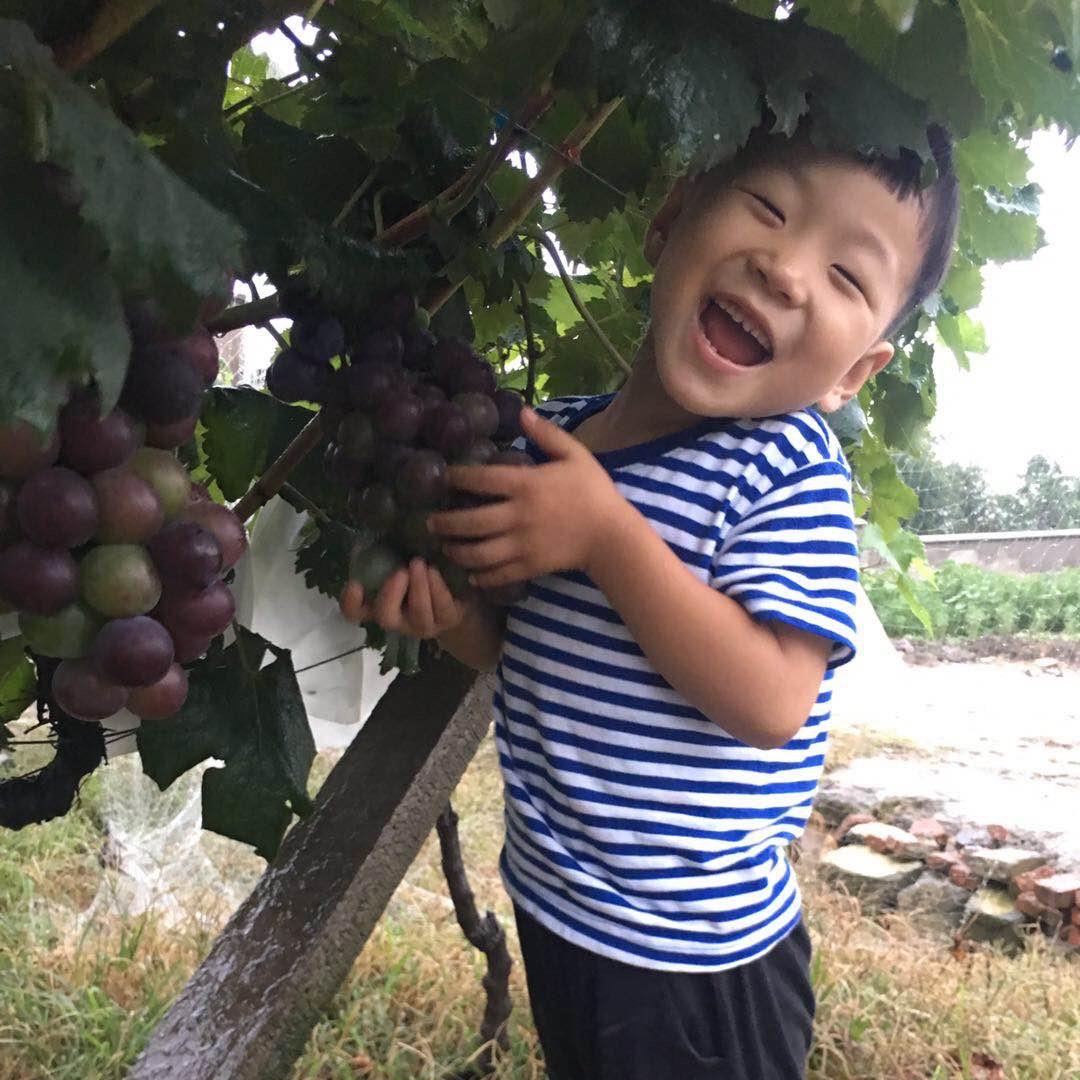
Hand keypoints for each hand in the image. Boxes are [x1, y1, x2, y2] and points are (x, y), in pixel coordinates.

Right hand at [339, 558, 469, 638]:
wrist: (457, 584)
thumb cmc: (418, 566)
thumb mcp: (397, 556)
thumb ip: (381, 550)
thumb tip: (368, 534)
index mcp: (378, 603)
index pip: (355, 612)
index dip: (351, 603)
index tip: (355, 585)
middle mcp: (399, 619)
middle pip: (385, 617)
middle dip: (391, 595)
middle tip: (400, 572)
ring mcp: (423, 623)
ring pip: (418, 615)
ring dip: (418, 588)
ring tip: (419, 564)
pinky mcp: (447, 620)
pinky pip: (442, 609)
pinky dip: (437, 589)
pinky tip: (435, 571)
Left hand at [428, 406, 621, 587]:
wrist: (612, 535)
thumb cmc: (594, 491)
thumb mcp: (575, 455)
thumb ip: (547, 434)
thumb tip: (522, 411)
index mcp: (527, 484)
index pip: (481, 480)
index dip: (458, 477)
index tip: (444, 477)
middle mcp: (518, 516)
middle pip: (470, 521)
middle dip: (445, 523)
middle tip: (429, 521)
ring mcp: (522, 544)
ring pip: (478, 552)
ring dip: (456, 551)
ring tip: (444, 547)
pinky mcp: (529, 566)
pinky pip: (497, 574)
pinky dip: (480, 576)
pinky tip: (470, 573)